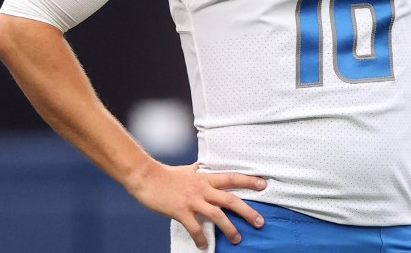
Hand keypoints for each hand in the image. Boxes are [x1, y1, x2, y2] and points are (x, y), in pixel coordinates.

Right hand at [128, 161, 265, 249]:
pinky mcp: (180, 211)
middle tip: (260, 221)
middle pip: (230, 200)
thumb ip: (197, 170)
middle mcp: (203, 189)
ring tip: (238, 239)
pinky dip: (201, 238)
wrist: (146, 177)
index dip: (249, 181)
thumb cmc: (166, 174)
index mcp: (206, 178)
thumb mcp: (187, 169)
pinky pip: (194, 228)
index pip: (232, 178)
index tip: (264, 184)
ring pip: (217, 215)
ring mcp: (192, 201)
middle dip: (247, 211)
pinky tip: (205, 246)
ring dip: (229, 228)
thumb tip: (200, 165)